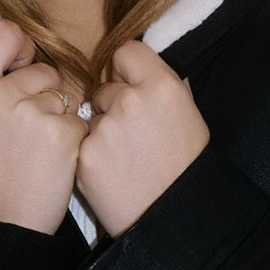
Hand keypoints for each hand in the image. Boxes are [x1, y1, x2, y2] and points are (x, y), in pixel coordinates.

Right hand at [0, 20, 87, 235]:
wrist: (0, 222)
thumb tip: (15, 50)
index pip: (3, 34)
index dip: (21, 44)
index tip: (25, 61)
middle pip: (42, 70)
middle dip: (43, 95)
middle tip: (26, 133)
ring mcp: (31, 113)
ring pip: (63, 97)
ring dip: (59, 120)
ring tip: (38, 151)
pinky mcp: (61, 134)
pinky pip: (79, 121)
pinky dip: (73, 141)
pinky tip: (54, 162)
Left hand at [75, 41, 209, 238]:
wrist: (174, 218)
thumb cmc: (185, 166)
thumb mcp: (187, 114)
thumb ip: (157, 86)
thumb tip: (130, 69)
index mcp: (162, 86)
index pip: (126, 52)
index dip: (126, 70)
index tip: (129, 85)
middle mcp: (131, 100)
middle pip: (105, 88)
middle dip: (113, 107)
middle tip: (134, 137)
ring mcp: (105, 128)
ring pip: (92, 117)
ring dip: (102, 133)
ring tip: (126, 160)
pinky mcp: (86, 154)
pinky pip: (82, 143)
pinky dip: (92, 156)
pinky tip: (113, 174)